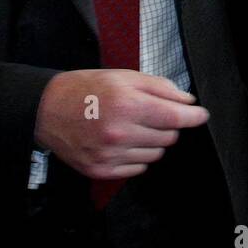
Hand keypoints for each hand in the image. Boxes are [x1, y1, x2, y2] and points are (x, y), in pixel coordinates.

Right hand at [33, 68, 208, 179]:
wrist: (47, 110)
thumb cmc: (87, 89)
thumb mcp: (124, 76)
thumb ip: (160, 87)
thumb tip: (187, 101)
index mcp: (128, 105)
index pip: (177, 117)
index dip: (195, 116)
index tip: (201, 115)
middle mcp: (120, 133)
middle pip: (169, 137)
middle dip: (168, 124)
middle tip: (151, 114)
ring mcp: (110, 155)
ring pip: (156, 154)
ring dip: (153, 141)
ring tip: (133, 127)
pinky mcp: (101, 170)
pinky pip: (138, 168)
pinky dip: (138, 156)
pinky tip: (123, 141)